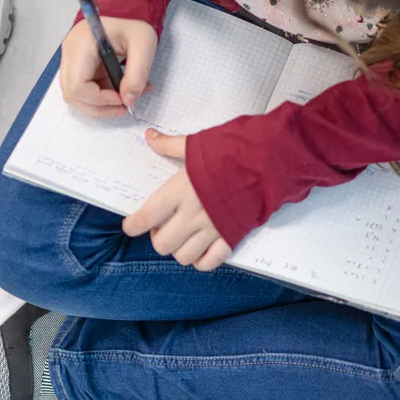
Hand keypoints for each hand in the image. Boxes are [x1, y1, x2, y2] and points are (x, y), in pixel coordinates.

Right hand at [59, 17, 157, 117]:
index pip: (77, 85)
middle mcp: (70, 53)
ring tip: (124, 101)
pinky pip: (85, 90)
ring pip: (76, 96)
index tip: (120, 99)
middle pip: (72, 94)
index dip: (98, 99)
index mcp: (81, 44)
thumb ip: (137, 74)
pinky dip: (102, 97)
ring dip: (100, 105)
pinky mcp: (79, 67)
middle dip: (98, 107)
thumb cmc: (133, 25)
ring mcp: (71, 60)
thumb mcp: (143, 45)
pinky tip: (121, 91)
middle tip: (123, 108)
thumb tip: (128, 100)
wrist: (127, 13)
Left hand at [123, 131, 231, 269]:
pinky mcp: (231, 237)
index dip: (132, 226)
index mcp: (180, 191)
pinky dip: (201, 260)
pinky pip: (209, 262)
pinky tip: (200, 249)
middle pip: (162, 244)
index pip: (146, 218)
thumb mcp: (197, 143)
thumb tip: (150, 137)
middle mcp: (193, 215)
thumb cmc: (234, 151)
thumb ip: (170, 145)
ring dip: (178, 249)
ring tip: (182, 237)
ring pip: (183, 256)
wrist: (269, 162)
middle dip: (157, 237)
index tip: (130, 226)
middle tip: (162, 226)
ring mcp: (212, 229)